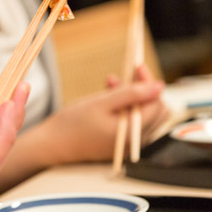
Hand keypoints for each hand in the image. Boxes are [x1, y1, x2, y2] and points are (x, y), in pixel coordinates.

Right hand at [36, 65, 166, 164]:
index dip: (149, 83)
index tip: (137, 67)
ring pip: (143, 114)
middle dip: (142, 90)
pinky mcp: (120, 142)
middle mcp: (136, 142)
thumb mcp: (101, 103)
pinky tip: (108, 95)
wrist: (53, 144)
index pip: (156, 104)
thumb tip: (158, 86)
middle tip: (125, 74)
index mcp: (133, 134)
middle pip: (155, 110)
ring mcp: (129, 143)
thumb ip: (131, 94)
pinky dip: (124, 105)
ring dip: (131, 96)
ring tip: (110, 83)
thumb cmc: (73, 124)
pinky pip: (131, 120)